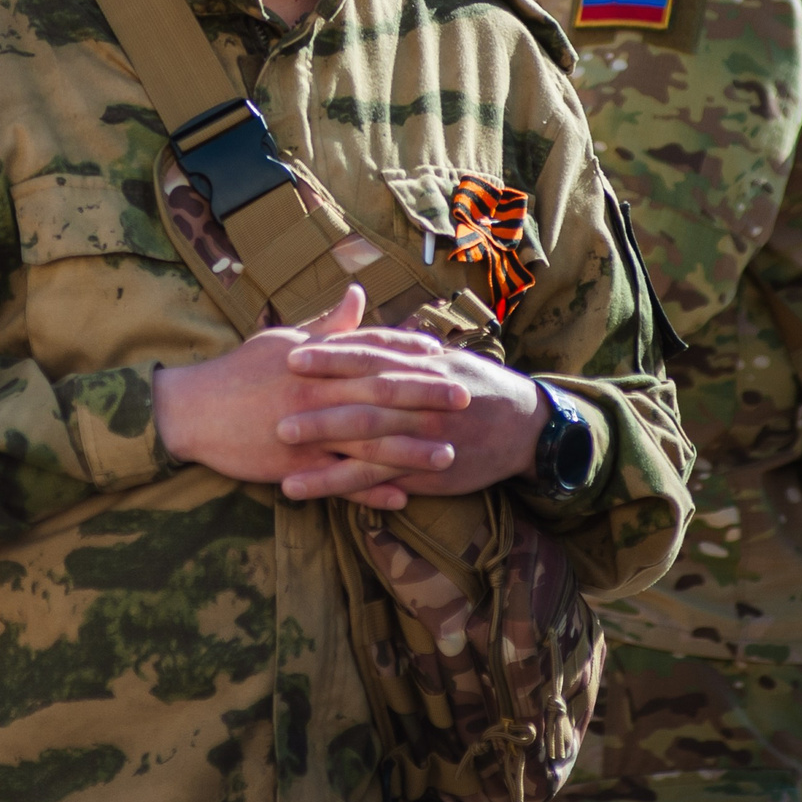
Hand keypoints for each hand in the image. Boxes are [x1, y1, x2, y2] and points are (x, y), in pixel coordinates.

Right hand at [154, 288, 474, 503]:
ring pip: (368, 440)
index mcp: (316, 359)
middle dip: (425, 396)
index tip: (442, 354)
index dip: (408, 352)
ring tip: (448, 454)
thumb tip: (358, 293)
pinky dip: (371, 489)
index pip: (371, 351)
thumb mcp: (282, 339)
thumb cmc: (237, 372)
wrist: (192, 410)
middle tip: (465, 398)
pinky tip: (402, 496)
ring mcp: (308, 430)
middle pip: (380, 392)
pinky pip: (340, 479)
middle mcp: (317, 392)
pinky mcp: (296, 463)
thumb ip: (327, 324)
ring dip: (410, 449)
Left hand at [274, 325, 550, 506]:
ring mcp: (423, 439)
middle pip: (364, 402)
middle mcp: (422, 402)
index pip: (371, 359)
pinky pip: (376, 481)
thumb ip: (399, 343)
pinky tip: (306, 487)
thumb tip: (361, 314)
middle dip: (319, 404)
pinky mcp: (424, 472)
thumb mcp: (444, 356)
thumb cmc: (477, 384)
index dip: (333, 357)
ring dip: (322, 448)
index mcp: (423, 368)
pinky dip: (339, 484)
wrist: (525, 427)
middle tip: (276, 407)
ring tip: (280, 448)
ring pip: (366, 444)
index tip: (294, 355)